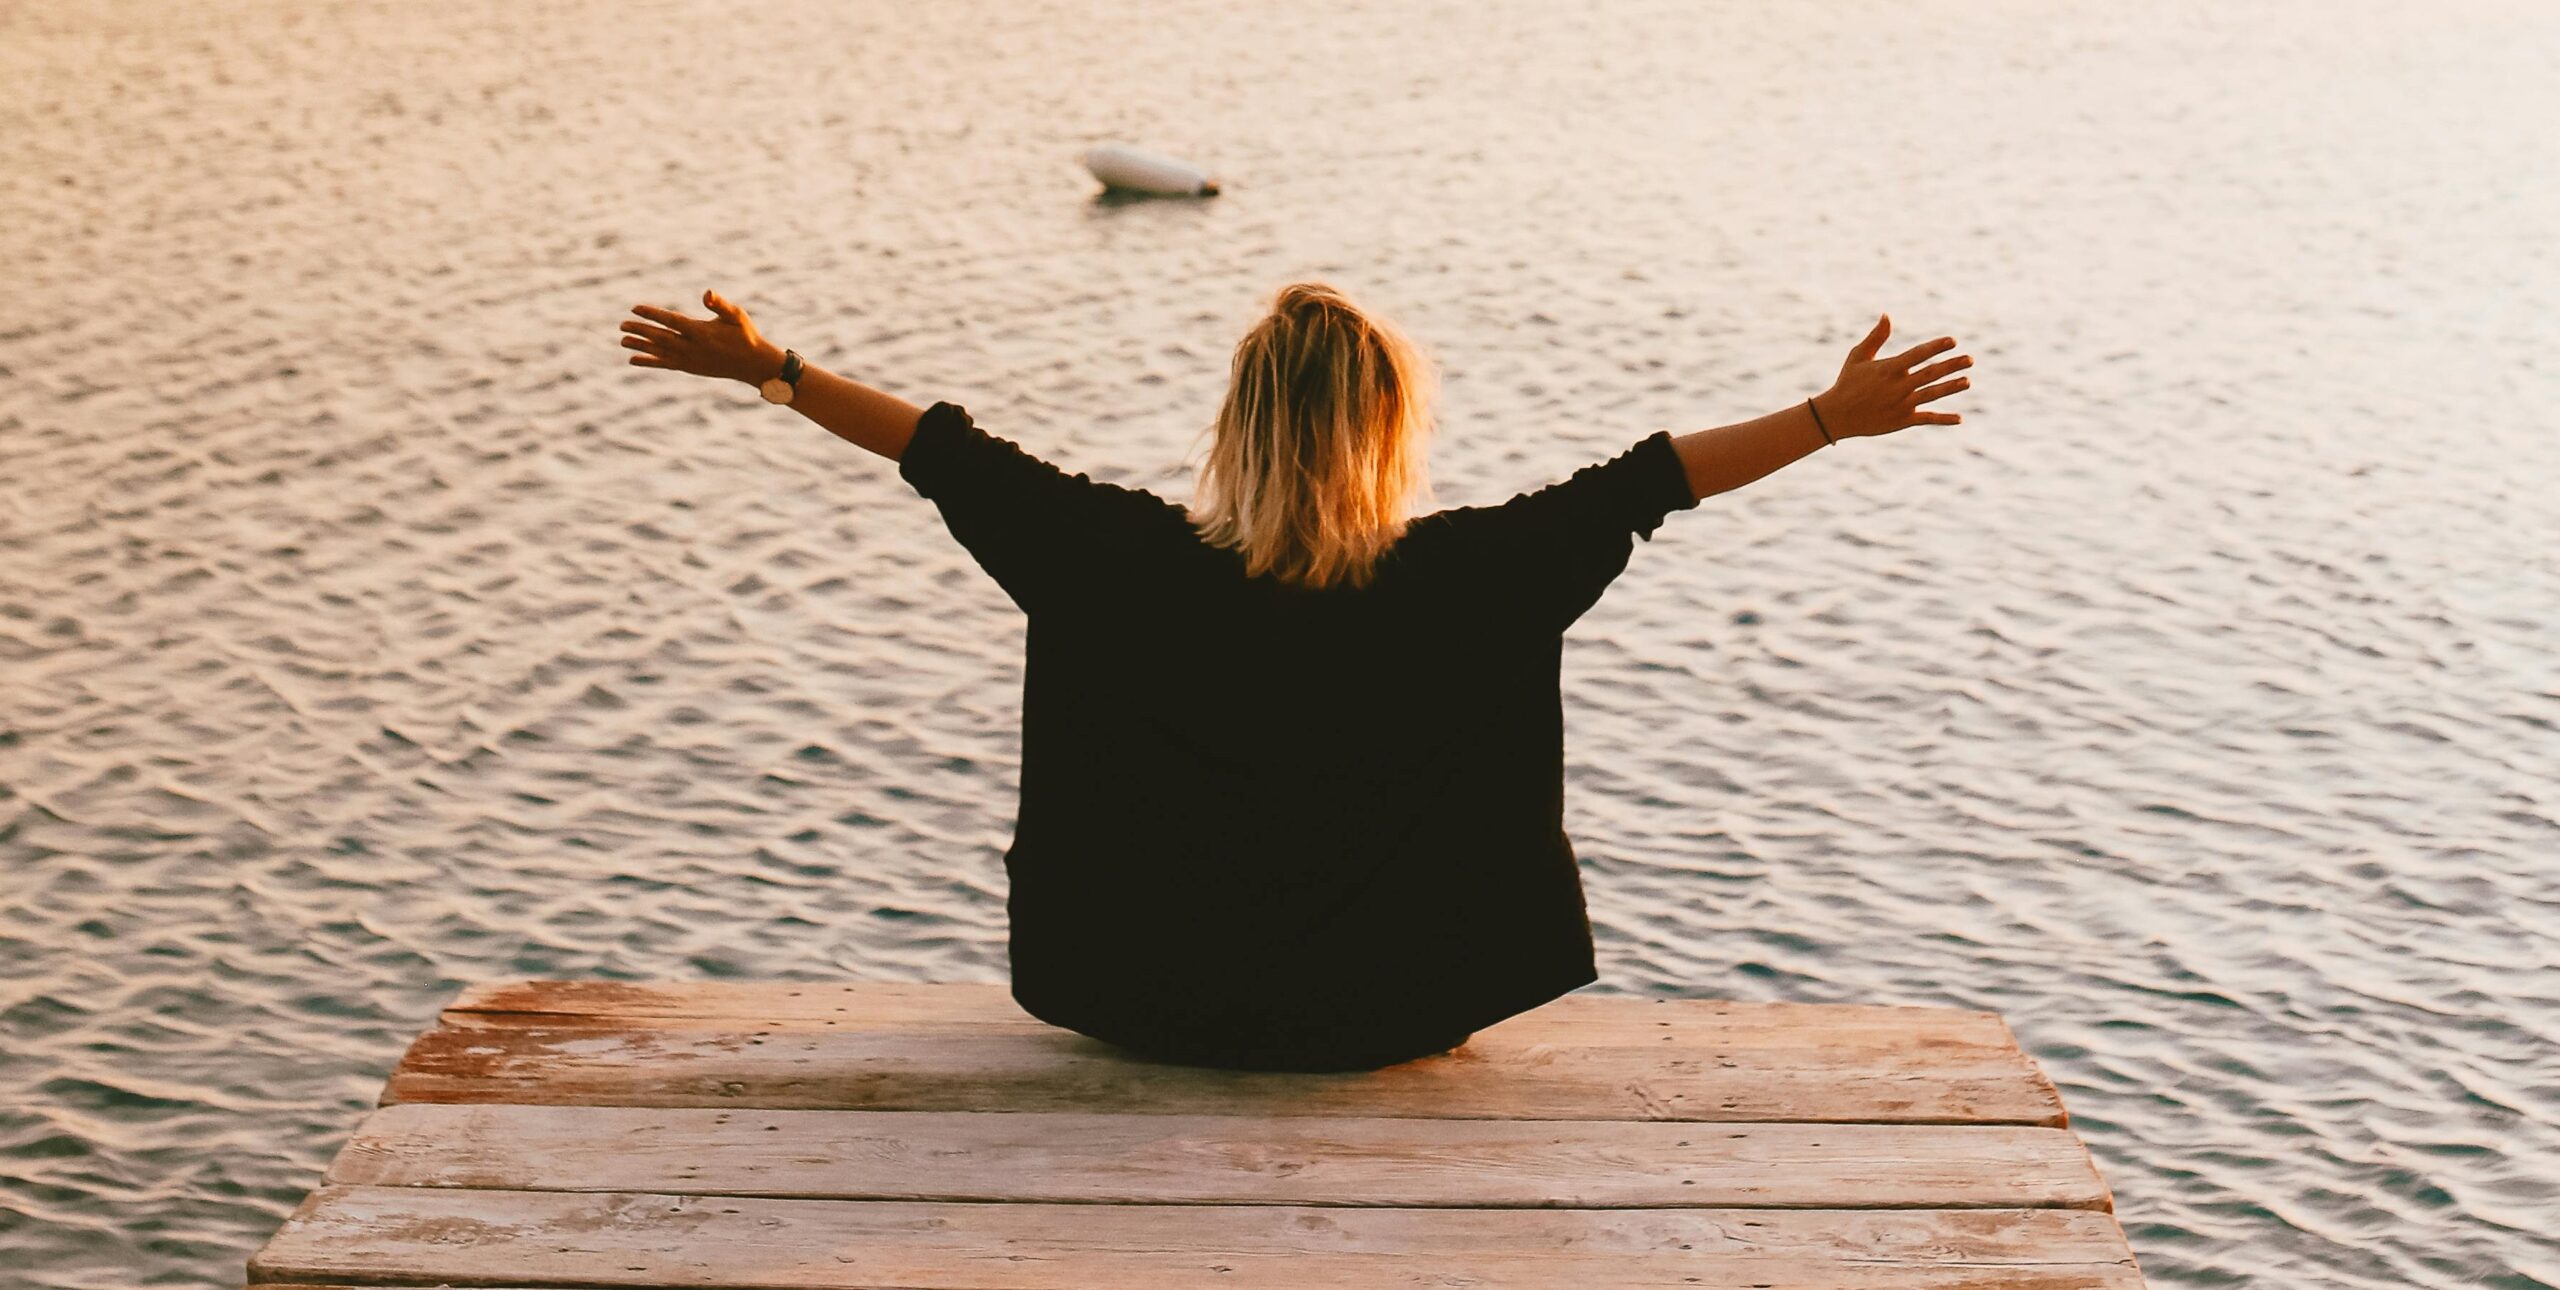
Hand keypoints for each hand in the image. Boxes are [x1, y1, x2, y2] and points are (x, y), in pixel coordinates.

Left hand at [620, 289, 783, 385]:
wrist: (752, 364)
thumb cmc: (745, 335)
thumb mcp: (737, 315)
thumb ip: (720, 305)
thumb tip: (707, 293)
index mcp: (702, 332)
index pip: (671, 321)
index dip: (652, 314)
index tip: (635, 308)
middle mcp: (693, 348)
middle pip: (661, 338)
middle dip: (640, 330)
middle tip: (622, 325)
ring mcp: (689, 360)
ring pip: (660, 352)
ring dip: (640, 347)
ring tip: (623, 341)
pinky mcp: (689, 367)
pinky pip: (665, 364)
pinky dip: (649, 362)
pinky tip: (633, 360)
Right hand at [1814, 314, 1971, 438]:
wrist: (1836, 416)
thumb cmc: (1847, 382)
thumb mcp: (1858, 356)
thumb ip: (1876, 337)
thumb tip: (1887, 315)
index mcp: (1889, 368)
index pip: (1918, 354)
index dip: (1937, 346)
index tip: (1953, 341)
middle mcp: (1898, 386)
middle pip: (1931, 373)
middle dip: (1952, 365)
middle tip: (1970, 359)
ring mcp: (1902, 404)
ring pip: (1933, 394)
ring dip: (1952, 387)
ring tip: (1967, 381)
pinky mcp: (1902, 420)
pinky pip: (1927, 419)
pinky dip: (1944, 419)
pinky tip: (1959, 418)